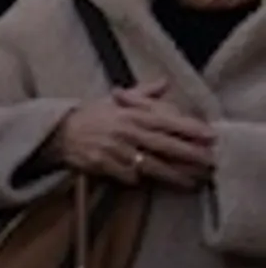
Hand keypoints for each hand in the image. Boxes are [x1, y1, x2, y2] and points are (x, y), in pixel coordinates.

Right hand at [49, 84, 216, 189]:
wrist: (57, 132)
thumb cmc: (91, 116)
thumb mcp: (115, 100)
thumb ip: (143, 94)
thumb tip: (165, 83)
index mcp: (131, 113)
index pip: (166, 120)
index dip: (190, 128)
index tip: (211, 136)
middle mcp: (125, 130)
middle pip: (164, 145)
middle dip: (189, 155)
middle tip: (211, 163)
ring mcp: (113, 148)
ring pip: (150, 165)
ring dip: (173, 175)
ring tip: (192, 182)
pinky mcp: (101, 164)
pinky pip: (126, 175)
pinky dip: (138, 179)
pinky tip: (153, 184)